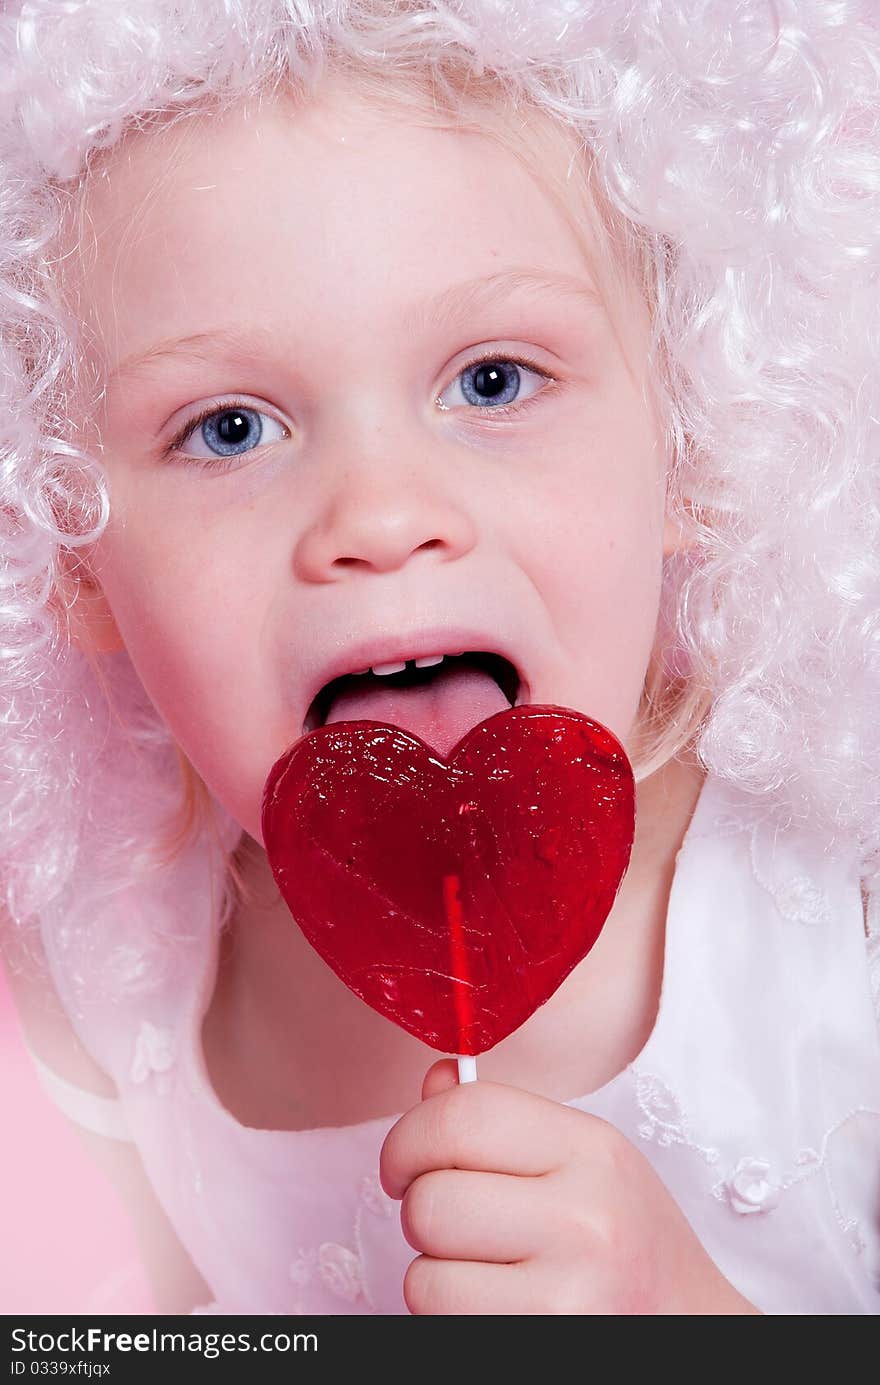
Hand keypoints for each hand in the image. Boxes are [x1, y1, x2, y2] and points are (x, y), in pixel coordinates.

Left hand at [380, 1060, 760, 1314]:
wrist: (691, 1330)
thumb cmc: (629, 1245)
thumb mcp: (584, 1163)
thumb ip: (503, 1121)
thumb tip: (434, 1083)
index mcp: (590, 1150)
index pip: (463, 1116)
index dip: (409, 1138)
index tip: (404, 1164)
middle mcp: (584, 1217)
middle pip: (430, 1200)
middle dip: (424, 1215)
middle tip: (459, 1228)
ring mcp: (567, 1294)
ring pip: (424, 1275)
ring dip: (436, 1277)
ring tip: (488, 1274)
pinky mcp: (543, 1347)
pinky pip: (441, 1325)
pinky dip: (450, 1319)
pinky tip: (498, 1308)